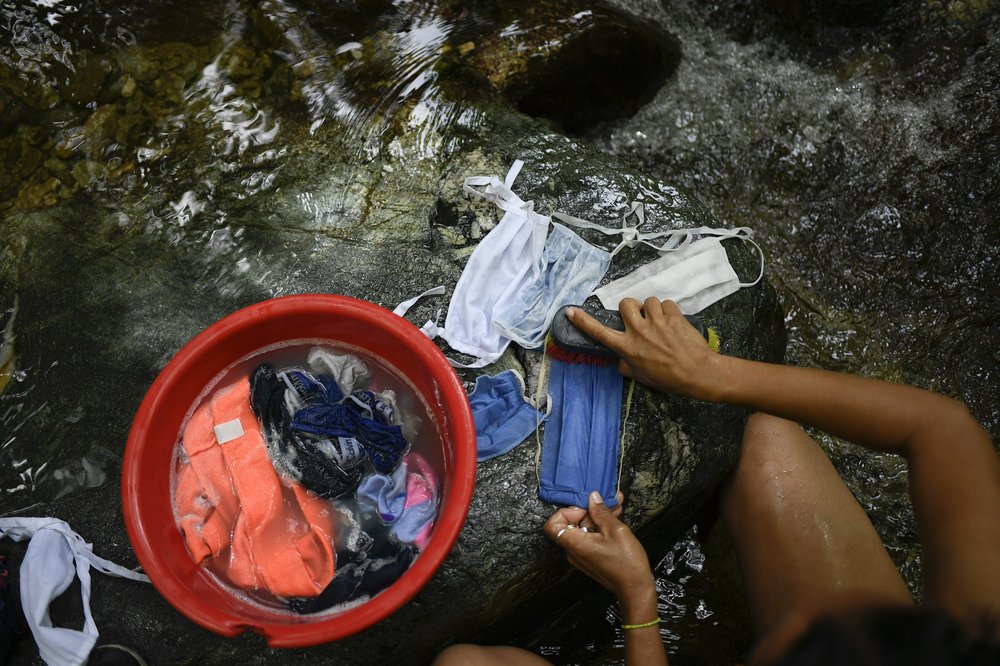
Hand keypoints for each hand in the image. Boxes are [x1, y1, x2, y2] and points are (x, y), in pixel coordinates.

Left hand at [543, 491, 654, 603]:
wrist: (636, 589)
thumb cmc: (627, 562)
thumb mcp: (616, 531)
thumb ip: (601, 512)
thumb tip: (592, 497)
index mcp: (576, 545)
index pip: (552, 526)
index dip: (565, 513)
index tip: (584, 510)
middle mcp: (573, 551)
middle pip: (570, 524)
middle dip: (589, 510)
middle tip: (606, 501)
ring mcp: (581, 555)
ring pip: (583, 529)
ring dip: (598, 516)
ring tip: (615, 504)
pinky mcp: (590, 557)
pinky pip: (589, 537)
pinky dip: (600, 526)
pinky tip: (615, 516)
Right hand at [567, 298, 722, 399]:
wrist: (698, 372)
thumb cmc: (669, 379)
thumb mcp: (642, 377)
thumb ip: (628, 366)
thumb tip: (622, 361)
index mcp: (627, 348)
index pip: (599, 332)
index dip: (583, 321)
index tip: (570, 310)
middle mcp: (638, 332)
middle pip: (625, 303)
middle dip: (631, 307)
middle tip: (639, 318)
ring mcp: (656, 322)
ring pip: (648, 301)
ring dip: (652, 309)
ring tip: (661, 323)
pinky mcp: (673, 316)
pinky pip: (667, 304)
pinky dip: (669, 311)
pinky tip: (674, 322)